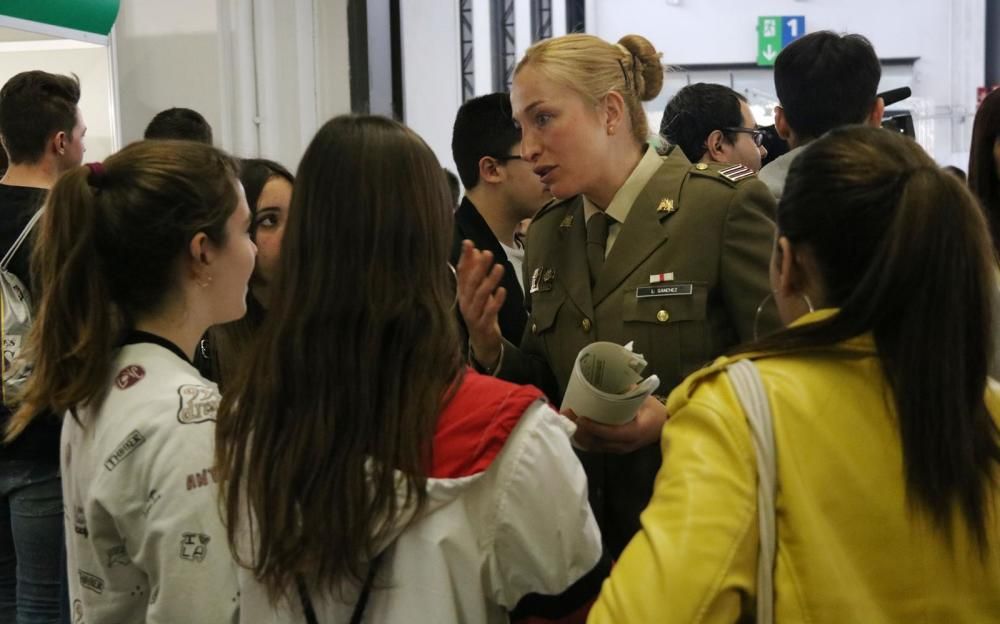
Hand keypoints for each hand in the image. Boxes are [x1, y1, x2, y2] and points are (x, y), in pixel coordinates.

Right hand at [456, 240, 505, 367]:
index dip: (465, 258)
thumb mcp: (478, 291)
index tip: (469, 243)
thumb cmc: (480, 313)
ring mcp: (473, 314)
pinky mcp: (483, 325)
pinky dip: (496, 301)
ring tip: (499, 267)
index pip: (461, 273)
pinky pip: (489, 312)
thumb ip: (476, 272)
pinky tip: (502, 290)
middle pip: (471, 283)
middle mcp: (465, 302)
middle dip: (479, 267)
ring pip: (480, 296)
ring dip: (490, 281)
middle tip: (488, 253)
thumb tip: (478, 250)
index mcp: (462, 293)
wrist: (482, 342)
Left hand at [563, 394, 667, 453]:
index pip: (611, 433)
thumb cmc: (654, 412)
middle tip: (567, 414)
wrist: (664, 427)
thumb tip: (611, 376)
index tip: (580, 418)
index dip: (594, 427)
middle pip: (597, 442)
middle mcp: (624, 445)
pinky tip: (574, 428)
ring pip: (594, 446)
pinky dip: (583, 439)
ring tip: (566, 420)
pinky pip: (595, 447)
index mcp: (635, 432)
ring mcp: (618, 449)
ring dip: (578, 434)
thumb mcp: (645, 399)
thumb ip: (629, 390)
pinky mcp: (614, 449)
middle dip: (580, 430)